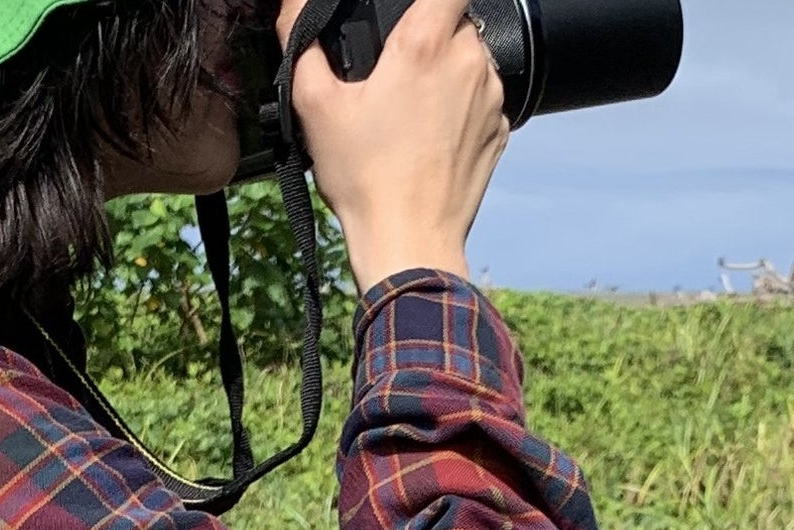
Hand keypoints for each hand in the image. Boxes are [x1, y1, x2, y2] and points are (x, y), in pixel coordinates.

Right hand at [281, 0, 507, 288]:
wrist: (409, 241)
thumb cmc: (364, 178)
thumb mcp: (314, 105)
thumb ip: (301, 39)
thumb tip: (293, 3)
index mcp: (425, 44)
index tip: (406, 13)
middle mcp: (468, 62)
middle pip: (456, 20)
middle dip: (427, 35)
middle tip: (392, 72)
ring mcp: (491, 98)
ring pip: (471, 58)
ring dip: (446, 70)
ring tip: (409, 109)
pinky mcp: (500, 130)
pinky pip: (482, 98)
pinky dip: (460, 106)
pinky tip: (429, 136)